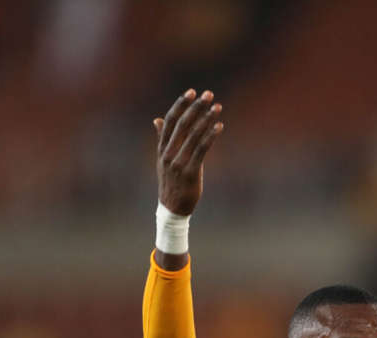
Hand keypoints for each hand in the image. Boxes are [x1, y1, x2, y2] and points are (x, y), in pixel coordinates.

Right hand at [154, 89, 223, 215]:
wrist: (172, 208)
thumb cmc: (171, 182)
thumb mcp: (163, 159)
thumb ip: (162, 139)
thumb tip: (157, 119)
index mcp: (162, 148)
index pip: (170, 121)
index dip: (181, 105)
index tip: (192, 92)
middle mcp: (168, 153)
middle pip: (183, 124)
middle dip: (196, 107)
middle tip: (208, 94)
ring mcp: (178, 163)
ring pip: (194, 135)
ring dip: (207, 118)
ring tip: (218, 107)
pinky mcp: (190, 172)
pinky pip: (202, 149)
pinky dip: (211, 136)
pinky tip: (219, 126)